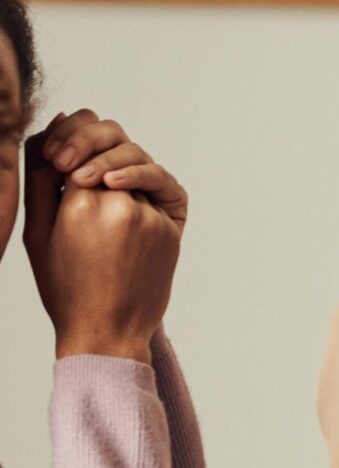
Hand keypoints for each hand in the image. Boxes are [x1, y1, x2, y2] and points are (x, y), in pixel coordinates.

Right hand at [22, 110, 189, 361]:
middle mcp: (122, 204)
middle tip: (73, 156)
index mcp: (81, 204)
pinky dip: (139, 180)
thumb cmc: (65, 286)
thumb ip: (41, 182)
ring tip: (92, 178)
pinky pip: (158, 186)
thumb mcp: (37, 234)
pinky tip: (118, 191)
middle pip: (114, 140)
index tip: (55, 155)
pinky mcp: (171, 227)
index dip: (67, 137)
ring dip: (116, 159)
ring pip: (138, 159)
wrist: (107, 331)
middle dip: (92, 137)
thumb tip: (49, 136)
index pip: (78, 141)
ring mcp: (151, 215)